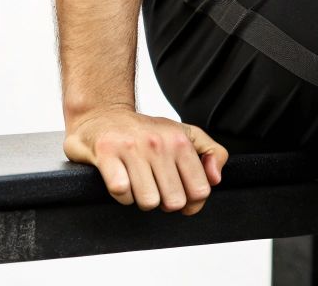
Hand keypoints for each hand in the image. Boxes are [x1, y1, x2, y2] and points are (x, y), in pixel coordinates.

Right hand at [63, 104, 228, 215]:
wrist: (102, 116)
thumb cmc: (145, 132)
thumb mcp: (184, 135)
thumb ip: (211, 153)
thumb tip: (215, 178)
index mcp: (180, 140)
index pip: (199, 190)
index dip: (190, 201)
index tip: (178, 192)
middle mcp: (158, 142)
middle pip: (174, 201)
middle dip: (164, 201)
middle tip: (154, 186)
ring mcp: (132, 147)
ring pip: (148, 202)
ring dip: (141, 198)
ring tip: (137, 182)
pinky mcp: (106, 153)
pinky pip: (122, 193)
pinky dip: (121, 194)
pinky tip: (121, 179)